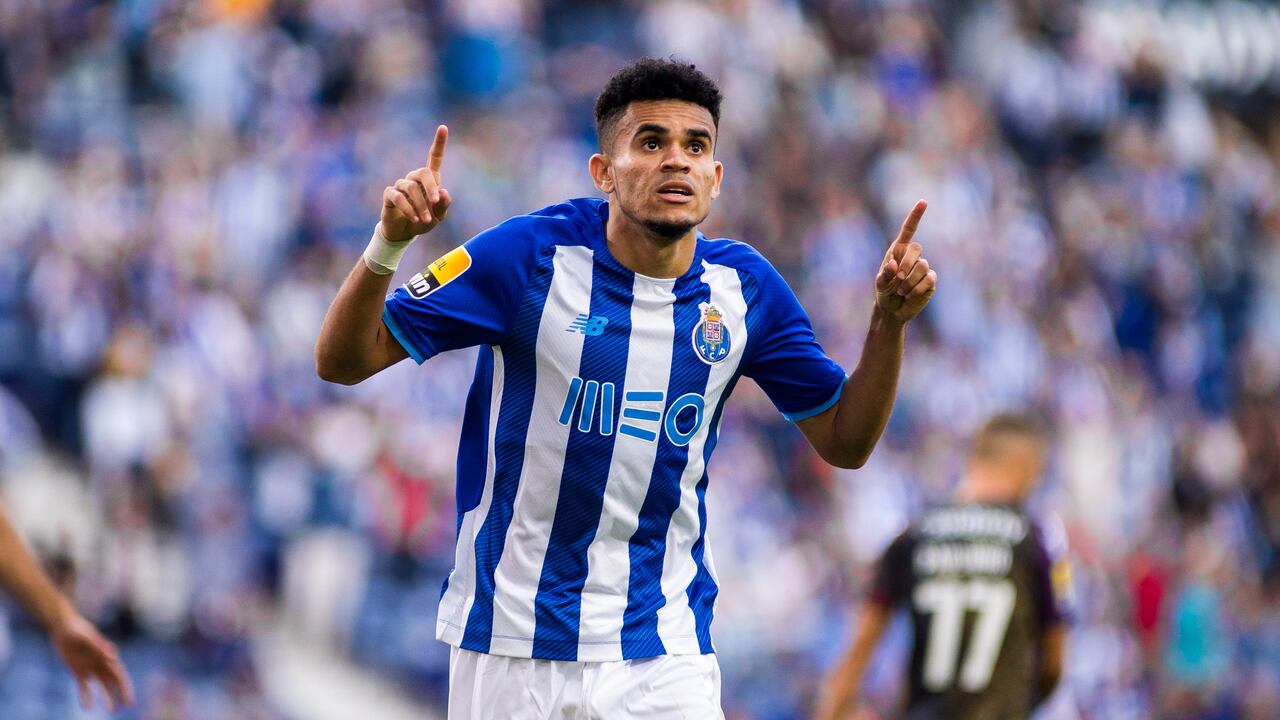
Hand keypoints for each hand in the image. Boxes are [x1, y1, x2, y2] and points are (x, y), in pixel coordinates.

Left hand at [50, 610, 133, 710]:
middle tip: (125, 706)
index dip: (125, 687)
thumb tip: (115, 656)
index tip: (129, 700)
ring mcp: (90, 668)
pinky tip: (87, 707)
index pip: (119, 675)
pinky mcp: (78, 671)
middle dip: (120, 693)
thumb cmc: (77, 630)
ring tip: (112, 710)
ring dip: (107, 697)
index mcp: (106, 656)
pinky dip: (86, 696)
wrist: (63, 628)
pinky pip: (83, 686)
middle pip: (113, 681)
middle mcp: (101, 663)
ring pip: (101, 685)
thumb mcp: (88, 637)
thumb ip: (100, 646)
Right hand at [381, 124, 453, 242]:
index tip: (443, 127)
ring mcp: (401, 186)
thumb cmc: (424, 221)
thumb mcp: (439, 216)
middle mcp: (414, 179)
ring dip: (421, 205)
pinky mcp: (390, 196)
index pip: (434, 157)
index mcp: (430, 180)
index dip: (439, 143)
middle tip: (435, 202)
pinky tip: (414, 219)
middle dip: (431, 187)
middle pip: (422, 172)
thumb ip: (444, 205)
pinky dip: (408, 209)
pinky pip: (398, 198)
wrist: (405, 233)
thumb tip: (444, 192)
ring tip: (426, 220)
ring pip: (411, 188)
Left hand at [875, 199, 934, 323]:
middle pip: (917, 248)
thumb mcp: (880, 283)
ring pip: (923, 266)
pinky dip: (917, 290)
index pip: (909, 229)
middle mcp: (912, 256)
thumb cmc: (884, 292)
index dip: (916, 215)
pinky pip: (928, 280)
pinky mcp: (930, 280)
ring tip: (901, 291)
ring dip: (909, 281)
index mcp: (898, 250)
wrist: (892, 309)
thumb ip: (885, 274)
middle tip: (898, 280)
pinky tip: (910, 295)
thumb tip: (894, 264)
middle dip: (906, 264)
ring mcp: (923, 267)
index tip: (923, 201)